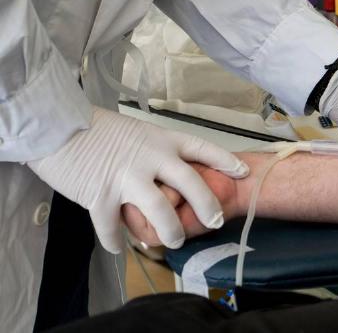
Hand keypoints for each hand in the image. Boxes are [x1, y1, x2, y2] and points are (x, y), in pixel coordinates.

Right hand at [28, 107, 248, 252]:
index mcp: (161, 139)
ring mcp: (127, 177)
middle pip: (190, 183)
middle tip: (214, 221)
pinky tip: (119, 248)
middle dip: (206, 205)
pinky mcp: (101, 195)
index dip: (224, 161)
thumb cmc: (95, 129)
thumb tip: (167, 171)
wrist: (57, 127)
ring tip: (174, 240)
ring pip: (161, 210)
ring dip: (170, 230)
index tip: (242, 172)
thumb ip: (155, 152)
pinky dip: (116, 241)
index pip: (202, 148)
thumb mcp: (136, 132)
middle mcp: (151, 157)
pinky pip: (113, 227)